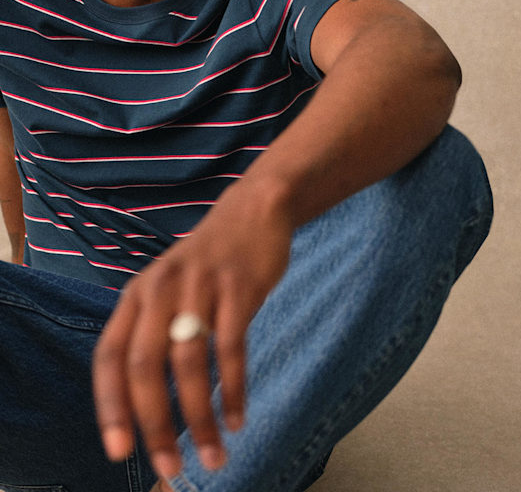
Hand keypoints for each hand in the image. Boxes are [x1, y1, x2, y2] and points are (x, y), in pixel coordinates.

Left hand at [92, 184, 292, 479]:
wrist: (253, 212)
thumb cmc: (207, 264)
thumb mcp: (167, 288)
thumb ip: (153, 334)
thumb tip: (145, 407)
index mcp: (137, 294)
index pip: (109, 355)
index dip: (110, 406)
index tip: (119, 452)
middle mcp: (161, 288)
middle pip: (146, 365)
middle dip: (156, 423)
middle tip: (171, 466)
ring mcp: (200, 285)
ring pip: (190, 362)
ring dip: (200, 416)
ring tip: (214, 454)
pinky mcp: (239, 286)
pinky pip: (232, 347)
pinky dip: (234, 389)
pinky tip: (238, 418)